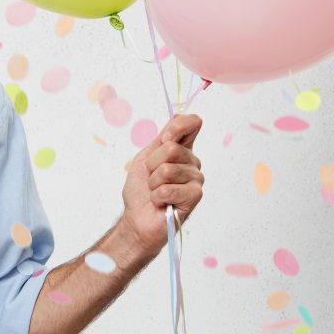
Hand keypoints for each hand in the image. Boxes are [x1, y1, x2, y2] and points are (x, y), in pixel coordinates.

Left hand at [120, 113, 203, 253]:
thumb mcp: (146, 157)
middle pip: (171, 148)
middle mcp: (192, 162)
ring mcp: (196, 179)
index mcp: (182, 149)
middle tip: (151, 177)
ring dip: (153, 183)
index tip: (164, 139)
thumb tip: (179, 116)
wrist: (138, 216)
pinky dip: (157, 197)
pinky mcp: (195, 196)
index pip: (192, 123)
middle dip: (152, 164)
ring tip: (156, 191)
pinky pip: (168, 189)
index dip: (177, 127)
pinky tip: (161, 202)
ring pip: (167, 170)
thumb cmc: (141, 189)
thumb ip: (163, 138)